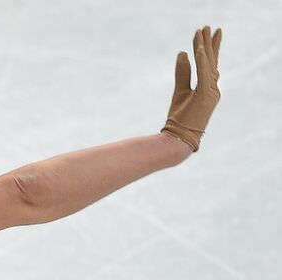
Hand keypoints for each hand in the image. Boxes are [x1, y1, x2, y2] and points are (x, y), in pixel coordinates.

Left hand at [162, 24, 221, 152]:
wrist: (178, 140)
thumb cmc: (179, 119)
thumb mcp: (180, 91)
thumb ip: (183, 73)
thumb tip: (182, 53)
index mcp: (208, 89)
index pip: (210, 65)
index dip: (209, 49)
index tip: (207, 35)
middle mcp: (213, 90)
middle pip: (212, 62)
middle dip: (210, 43)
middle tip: (210, 27)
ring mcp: (212, 93)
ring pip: (209, 64)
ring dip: (205, 47)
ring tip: (202, 31)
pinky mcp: (205, 96)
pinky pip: (204, 74)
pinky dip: (202, 61)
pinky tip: (198, 48)